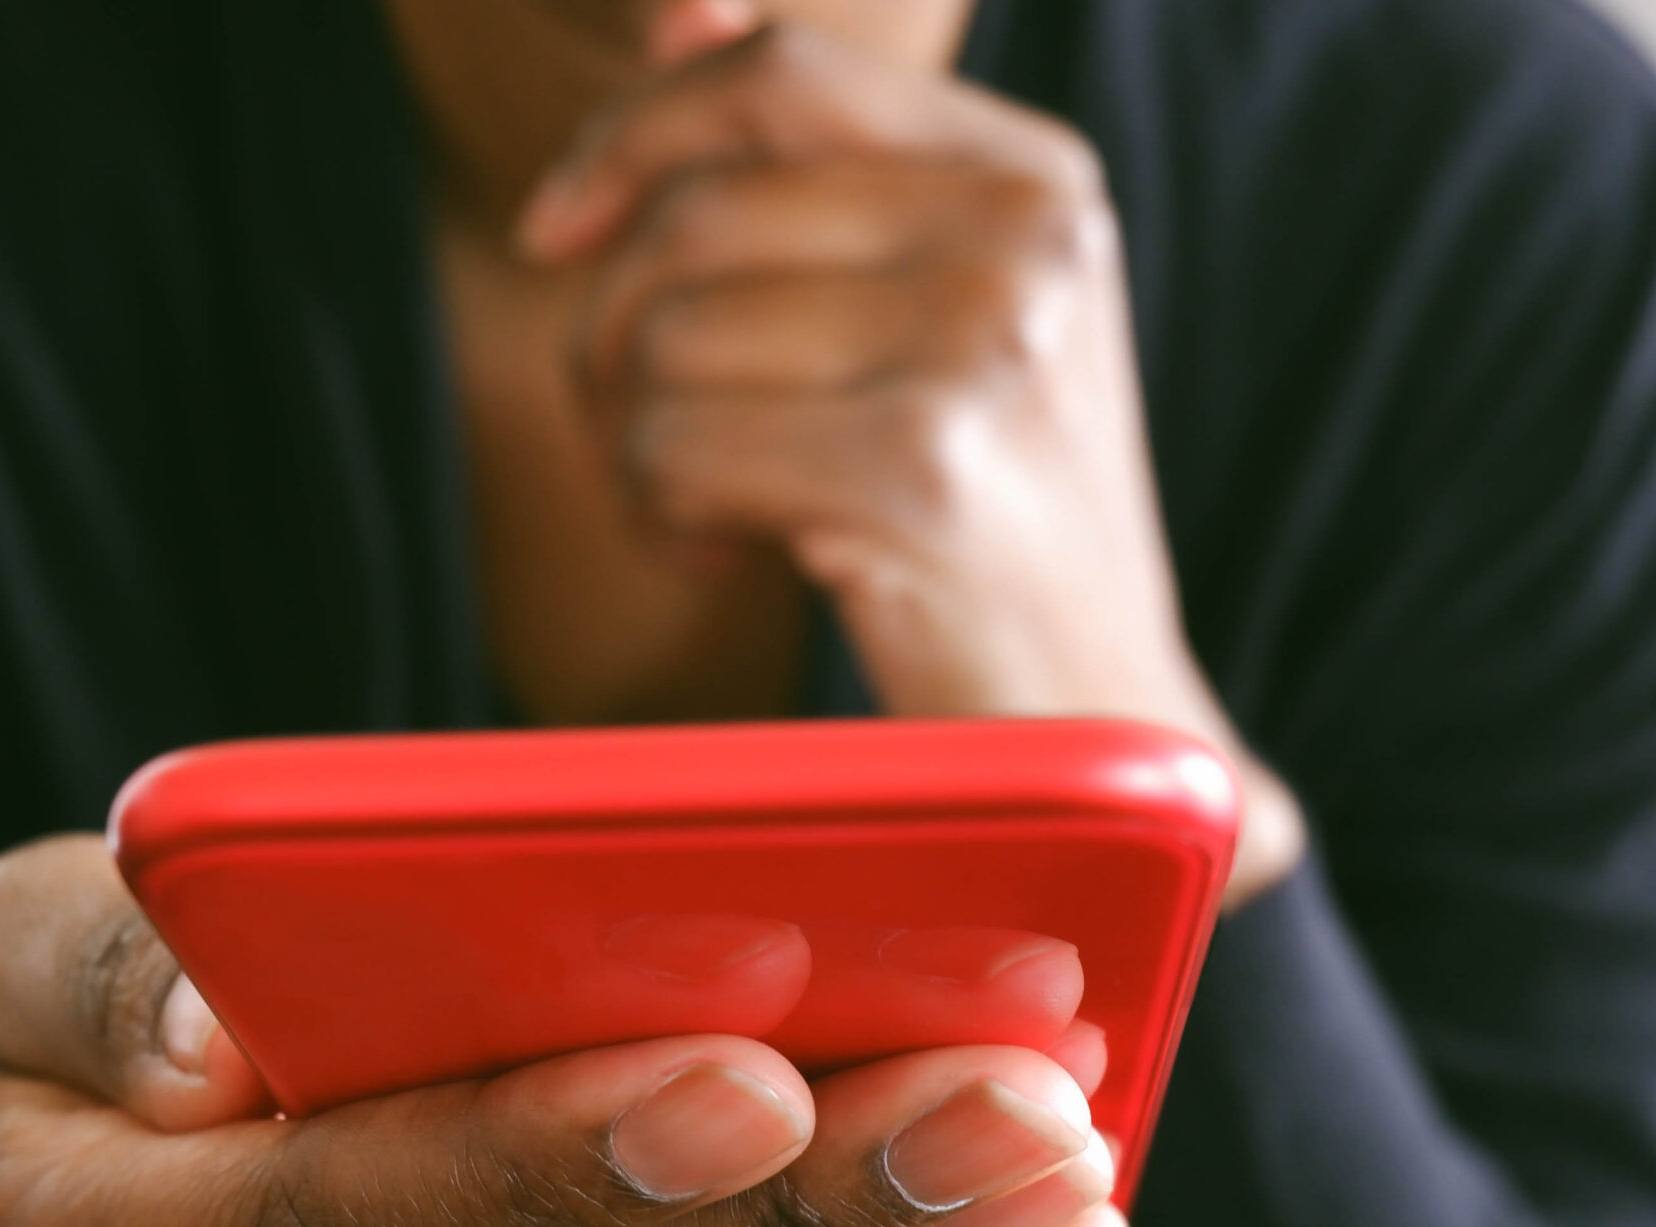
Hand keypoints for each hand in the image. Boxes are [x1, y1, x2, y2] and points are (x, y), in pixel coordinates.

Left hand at [519, 25, 1304, 906]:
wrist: (1099, 726)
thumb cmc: (986, 526)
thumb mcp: (933, 320)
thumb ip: (815, 174)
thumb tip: (683, 11)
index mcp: (1034, 178)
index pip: (780, 75)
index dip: (634, 132)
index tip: (556, 231)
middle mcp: (1026, 238)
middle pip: (695, 216)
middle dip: (614, 336)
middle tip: (645, 437)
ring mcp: (984, 347)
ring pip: (669, 338)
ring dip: (633, 444)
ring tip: (706, 509)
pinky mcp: (922, 467)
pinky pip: (677, 446)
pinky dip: (658, 513)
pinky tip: (723, 554)